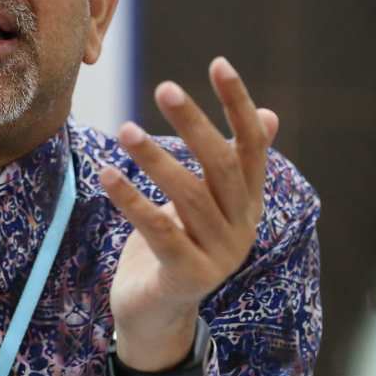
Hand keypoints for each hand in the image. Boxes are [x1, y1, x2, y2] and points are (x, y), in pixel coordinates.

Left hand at [100, 57, 276, 370]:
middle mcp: (240, 227)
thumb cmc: (179, 243)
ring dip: (154, 159)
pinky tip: (106, 173)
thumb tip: (268, 115)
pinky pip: (158, 231)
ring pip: (188, 197)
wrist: (157, 313)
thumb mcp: (208, 202)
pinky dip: (131, 199)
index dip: (237, 105)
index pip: (251, 146)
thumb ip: (233, 165)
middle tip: (164, 87)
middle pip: (222, 167)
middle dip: (195, 124)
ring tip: (123, 128)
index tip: (218, 63)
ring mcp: (218, 255)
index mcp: (247, 202)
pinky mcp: (187, 277)